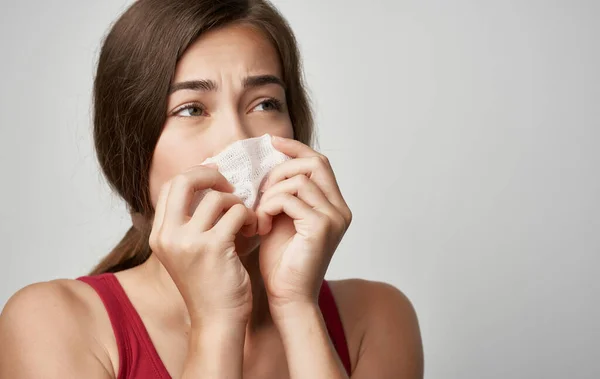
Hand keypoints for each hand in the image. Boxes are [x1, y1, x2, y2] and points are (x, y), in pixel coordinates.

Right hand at [149, 164, 257, 324]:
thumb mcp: (189, 250)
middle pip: (185, 180)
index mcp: (159, 235)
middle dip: (211, 175)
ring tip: (245, 220)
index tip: (216, 178)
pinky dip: (249, 217)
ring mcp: (188, 242)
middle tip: (230, 186)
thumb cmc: (210, 284)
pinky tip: (252, 230)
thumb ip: (191, 220)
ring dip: (238, 204)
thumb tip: (207, 180)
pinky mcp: (213, 248)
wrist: (217, 321)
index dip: (196, 175)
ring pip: (217, 197)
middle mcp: (168, 236)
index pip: (171, 186)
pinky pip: (236, 213)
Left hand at [255, 136, 352, 311]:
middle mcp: (340, 209)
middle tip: (261, 192)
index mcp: (333, 205)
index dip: (295, 148)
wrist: (288, 297)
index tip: (271, 142)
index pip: (319, 162)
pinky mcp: (322, 227)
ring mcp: (334, 217)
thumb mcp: (281, 218)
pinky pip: (290, 198)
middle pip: (314, 163)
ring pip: (298, 180)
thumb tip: (268, 161)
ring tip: (259, 215)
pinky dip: (269, 207)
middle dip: (281, 169)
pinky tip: (261, 225)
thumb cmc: (282, 262)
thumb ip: (282, 192)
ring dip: (270, 193)